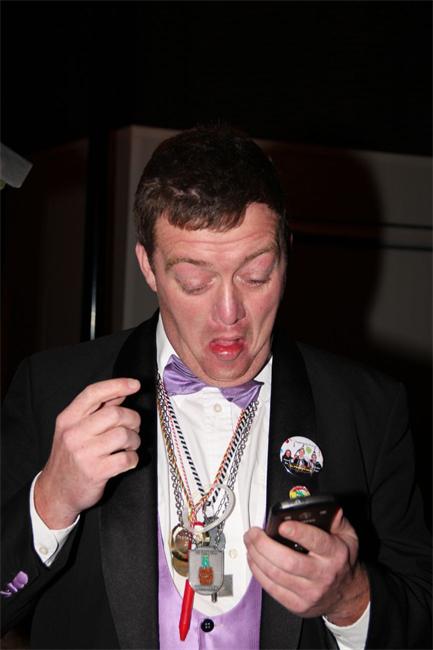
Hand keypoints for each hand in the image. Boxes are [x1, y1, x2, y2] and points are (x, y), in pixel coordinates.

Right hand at [34, 378, 140, 528]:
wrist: (56, 492)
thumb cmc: (69, 457)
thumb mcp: (74, 429)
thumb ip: (97, 410)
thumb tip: (121, 392)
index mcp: (68, 419)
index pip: (93, 393)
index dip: (117, 385)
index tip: (135, 384)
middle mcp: (74, 434)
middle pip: (115, 414)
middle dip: (132, 419)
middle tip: (133, 427)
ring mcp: (84, 453)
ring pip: (124, 435)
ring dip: (134, 440)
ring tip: (129, 445)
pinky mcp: (96, 472)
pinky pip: (127, 458)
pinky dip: (133, 458)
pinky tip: (127, 460)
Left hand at [244, 509, 369, 624]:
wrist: (347, 593)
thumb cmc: (341, 560)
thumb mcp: (347, 535)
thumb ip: (335, 518)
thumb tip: (321, 506)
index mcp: (334, 553)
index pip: (315, 542)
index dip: (297, 532)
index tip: (282, 525)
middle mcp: (322, 574)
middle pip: (288, 561)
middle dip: (264, 545)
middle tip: (253, 533)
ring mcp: (309, 592)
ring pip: (276, 575)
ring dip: (256, 556)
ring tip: (249, 543)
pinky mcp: (298, 605)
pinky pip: (272, 589)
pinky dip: (258, 573)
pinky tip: (254, 560)